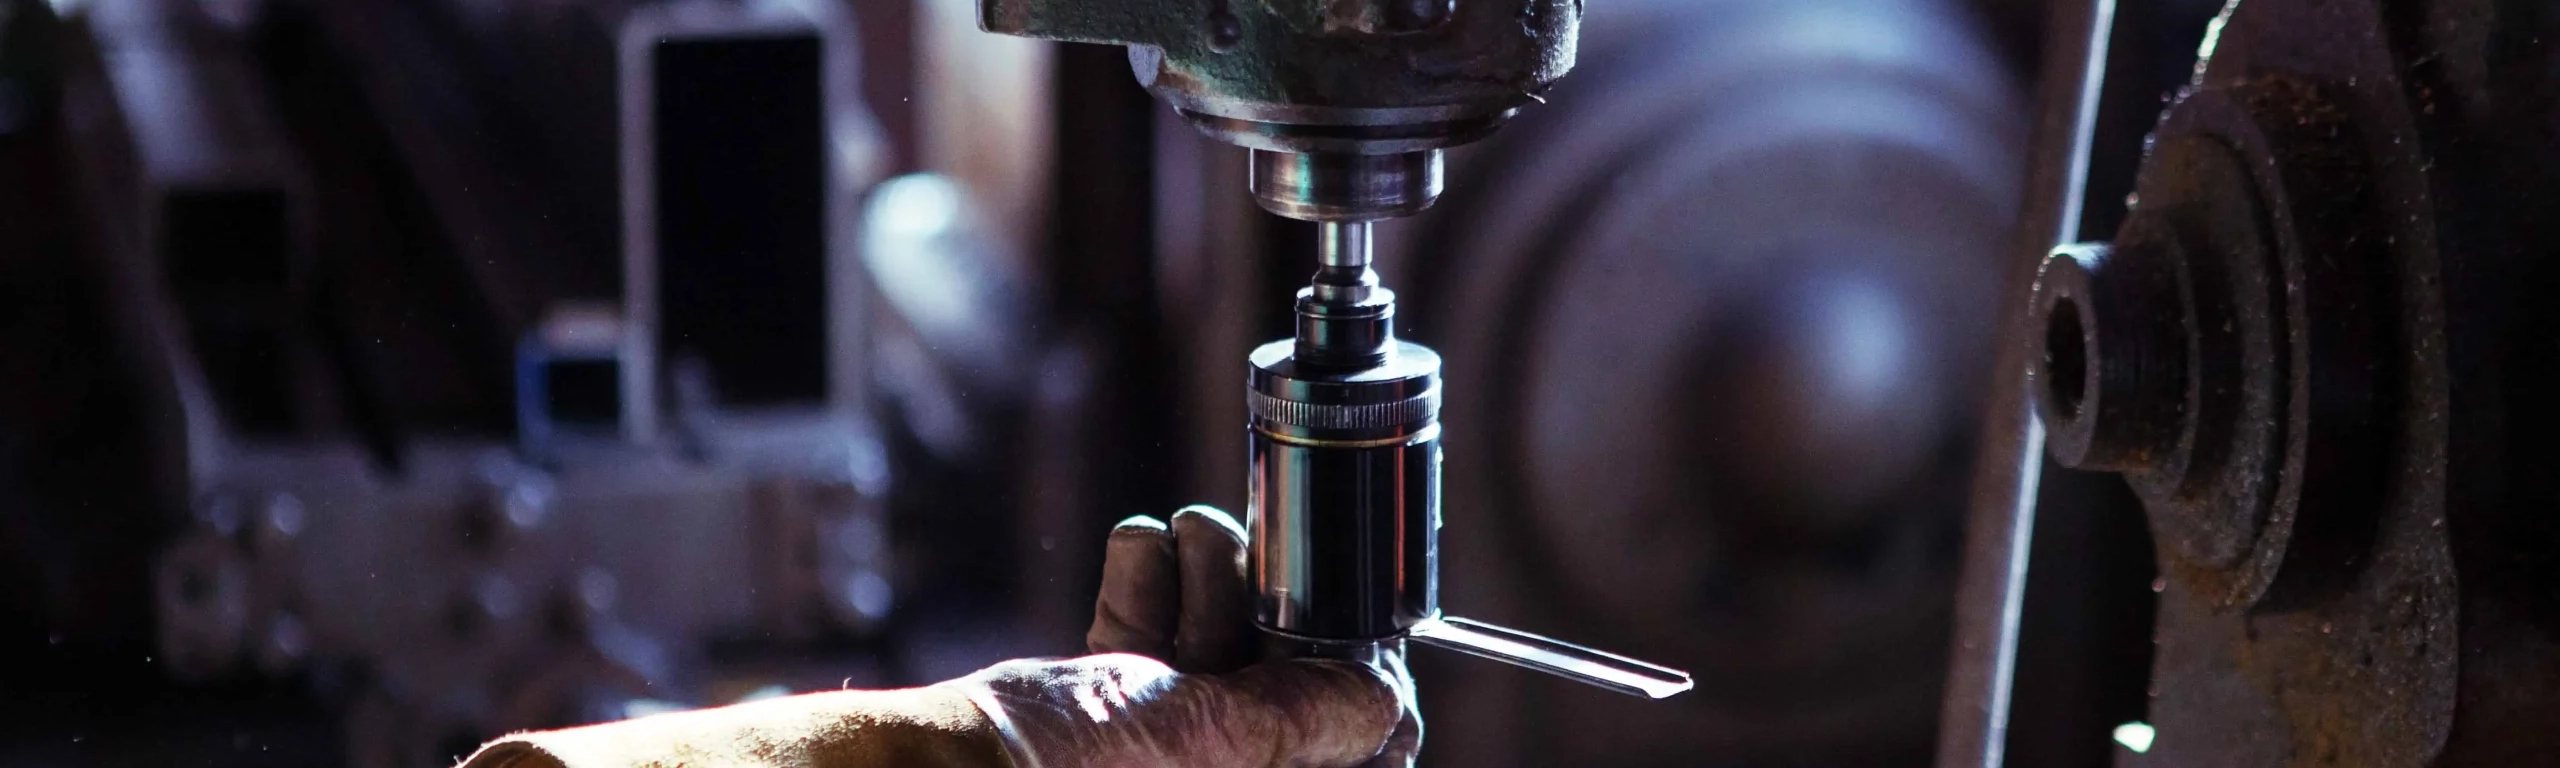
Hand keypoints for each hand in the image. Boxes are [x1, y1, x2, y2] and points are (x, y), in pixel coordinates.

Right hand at [954, 506, 1421, 767]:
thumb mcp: (1218, 737)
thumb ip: (1308, 716)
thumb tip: (1386, 701)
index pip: (1357, 757)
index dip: (1358, 681)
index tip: (1345, 612)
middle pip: (1282, 697)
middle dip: (1265, 607)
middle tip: (1251, 543)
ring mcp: (1155, 762)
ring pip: (1211, 667)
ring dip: (1203, 584)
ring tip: (1182, 532)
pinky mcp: (1098, 729)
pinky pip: (1144, 660)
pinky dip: (1146, 599)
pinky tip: (1139, 552)